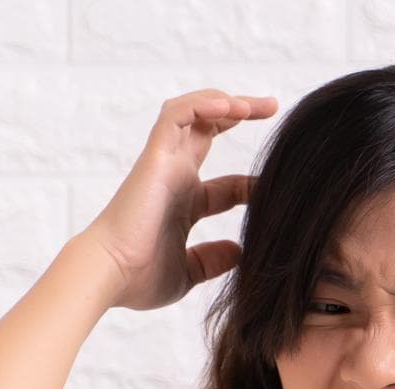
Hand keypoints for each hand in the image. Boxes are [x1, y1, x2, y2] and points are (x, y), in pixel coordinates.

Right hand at [81, 89, 277, 311]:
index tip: (284, 188)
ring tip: (257, 104)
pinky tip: (230, 107)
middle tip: (273, 107)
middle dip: (241, 114)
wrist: (110, 277)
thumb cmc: (139, 278)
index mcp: (185, 204)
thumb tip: (239, 252)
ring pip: (193, 113)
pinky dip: (202, 105)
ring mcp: (164, 163)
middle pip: (209, 131)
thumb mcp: (190, 271)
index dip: (255, 185)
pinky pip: (177, 116)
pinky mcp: (155, 156)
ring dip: (225, 102)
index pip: (229, 187)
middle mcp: (175, 177)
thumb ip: (213, 260)